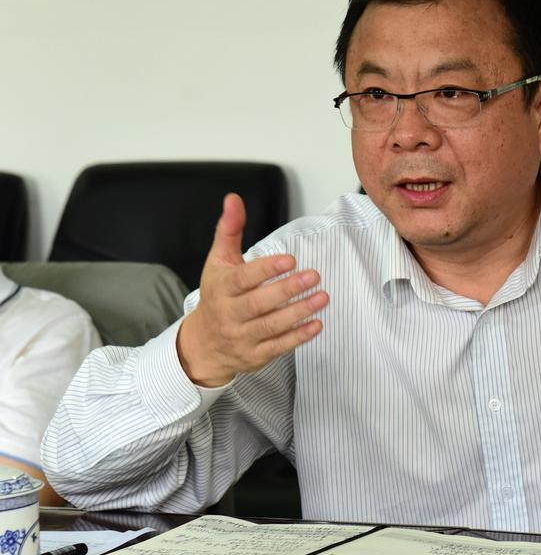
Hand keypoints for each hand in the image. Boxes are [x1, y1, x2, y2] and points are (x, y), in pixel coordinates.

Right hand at [176, 193, 327, 386]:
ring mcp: (243, 337)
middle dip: (287, 290)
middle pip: (258, 304)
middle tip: (314, 276)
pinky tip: (317, 324)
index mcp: (221, 289)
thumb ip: (229, 230)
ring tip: (323, 297)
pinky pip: (279, 347)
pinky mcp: (256, 355)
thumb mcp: (218, 262)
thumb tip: (233, 199)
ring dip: (299, 312)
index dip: (265, 269)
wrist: (203, 344)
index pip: (242, 279)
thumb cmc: (217, 296)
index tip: (289, 259)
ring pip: (271, 326)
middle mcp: (230, 315)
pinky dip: (298, 337)